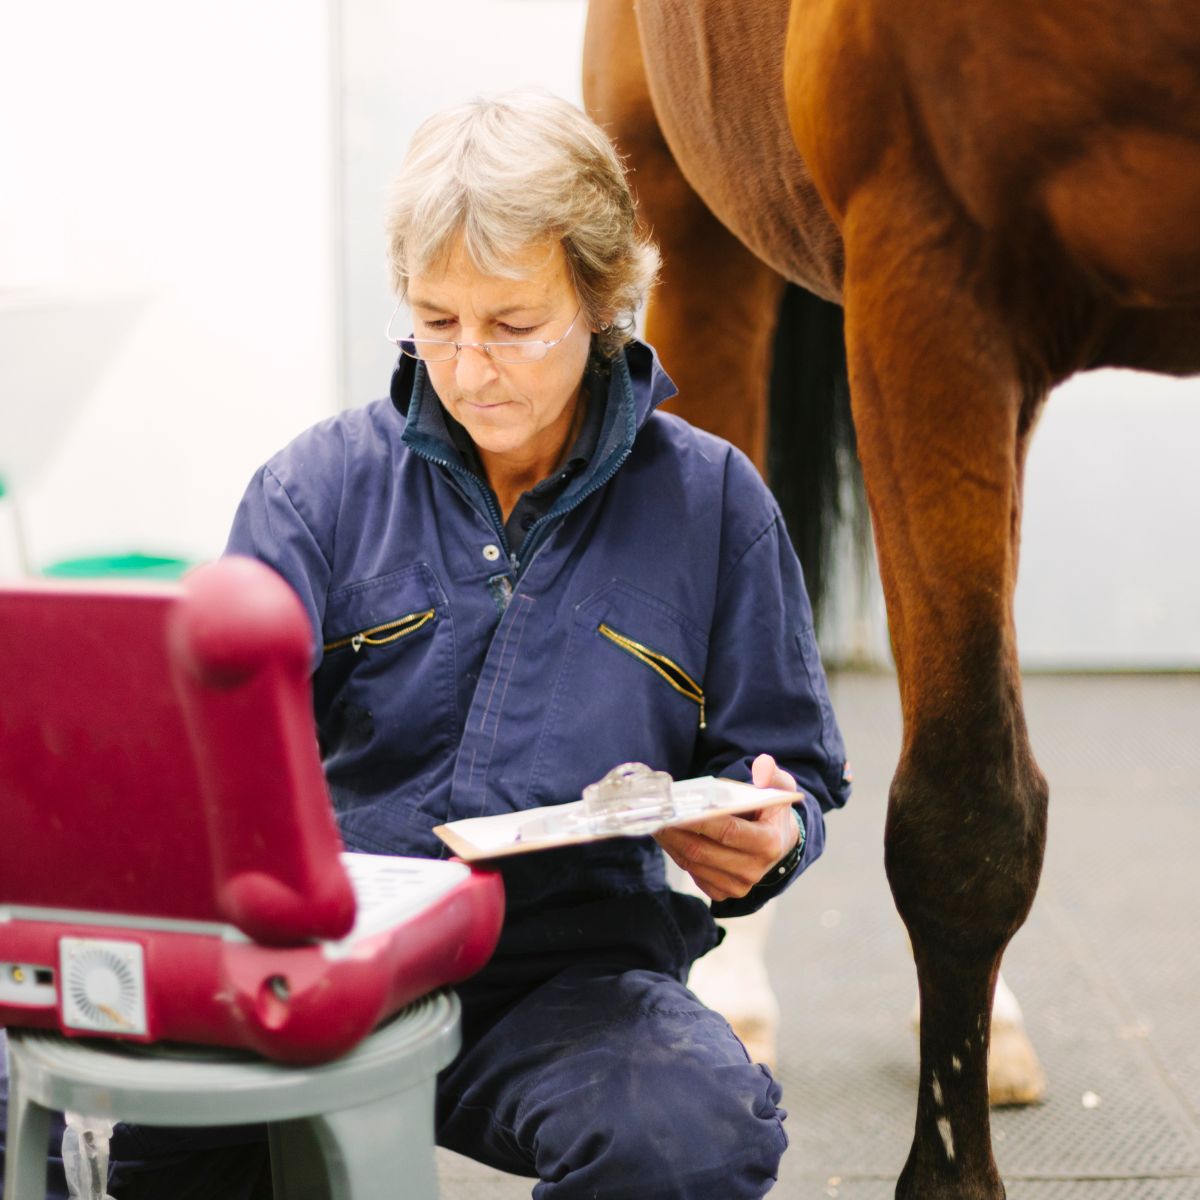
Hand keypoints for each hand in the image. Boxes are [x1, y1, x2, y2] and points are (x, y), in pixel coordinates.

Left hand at [655, 754, 798, 901]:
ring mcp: (737, 885)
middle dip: (675, 832)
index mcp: (767, 843)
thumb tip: (762, 765)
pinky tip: (668, 838)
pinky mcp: (723, 892)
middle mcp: (753, 869)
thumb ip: (772, 775)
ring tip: (656, 823)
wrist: (779, 843)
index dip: (699, 821)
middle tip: (657, 814)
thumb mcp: (780, 788)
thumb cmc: (772, 812)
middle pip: (703, 851)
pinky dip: (676, 855)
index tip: (677, 809)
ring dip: (670, 843)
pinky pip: (692, 873)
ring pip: (692, 863)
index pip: (727, 832)